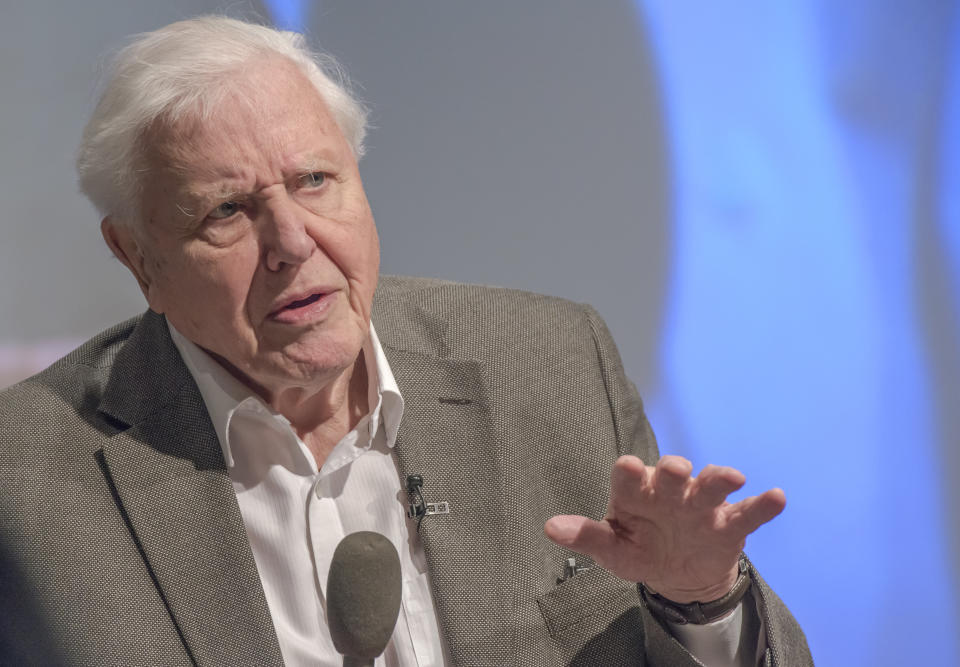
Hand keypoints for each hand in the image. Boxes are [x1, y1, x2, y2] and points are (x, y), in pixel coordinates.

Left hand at [544, 455, 785, 602]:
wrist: (679, 573)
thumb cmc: (639, 549)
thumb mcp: (613, 550)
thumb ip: (586, 536)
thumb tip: (550, 528)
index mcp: (637, 493)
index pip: (630, 477)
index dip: (630, 472)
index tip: (629, 467)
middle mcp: (670, 492)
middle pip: (672, 475)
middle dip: (674, 470)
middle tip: (676, 469)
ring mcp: (702, 506)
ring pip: (711, 486)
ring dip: (719, 479)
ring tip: (731, 477)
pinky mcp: (730, 524)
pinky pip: (748, 513)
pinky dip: (762, 505)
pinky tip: (776, 497)